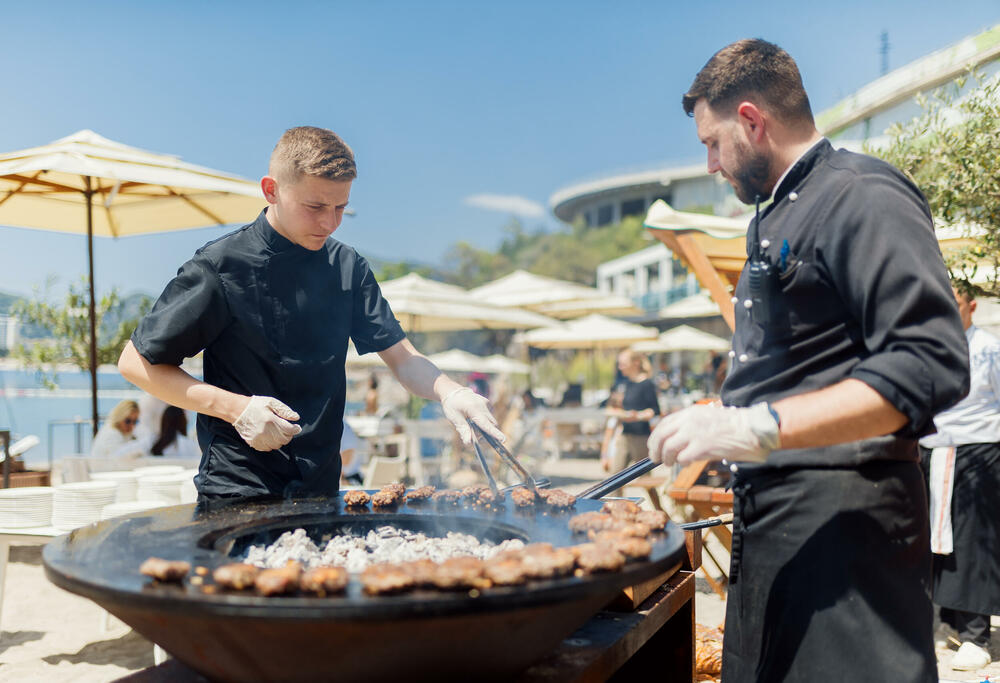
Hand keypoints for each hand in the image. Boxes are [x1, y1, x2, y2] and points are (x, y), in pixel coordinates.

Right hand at [232, 396, 301, 450]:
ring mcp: (258, 438)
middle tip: (286, 429)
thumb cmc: (256, 405)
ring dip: (280, 440)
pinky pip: (267, 448)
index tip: (296, 427)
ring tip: (277, 432)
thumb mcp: (271, 402)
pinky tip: (270, 437)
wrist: (237, 410)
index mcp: (270, 420)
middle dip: (288, 435)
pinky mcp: (253, 443)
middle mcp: (264, 431)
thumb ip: (284, 410)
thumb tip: (296, 418)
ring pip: (276, 445)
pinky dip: (271, 444)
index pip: (288, 430)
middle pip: (284, 440)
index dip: (295, 429)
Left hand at [441, 387, 505, 446]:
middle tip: (476, 438)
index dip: (494, 433)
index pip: (485, 424)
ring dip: (484, 426)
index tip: (503, 439)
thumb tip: (468, 442)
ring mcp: (485, 403)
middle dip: (487, 433)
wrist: (453, 391)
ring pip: (490, 420)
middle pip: (491, 423)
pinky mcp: (486, 402)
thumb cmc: (452, 405)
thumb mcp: (454, 418)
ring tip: (470, 424)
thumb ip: (463, 430)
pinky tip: (472, 418)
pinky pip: (488, 415)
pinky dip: (483, 420)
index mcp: (473, 408)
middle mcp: (482, 405)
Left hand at [646, 402, 779, 465]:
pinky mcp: (702, 447)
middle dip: (655, 449)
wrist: (752, 429)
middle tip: (656, 459)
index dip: (655, 437)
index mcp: (690, 412)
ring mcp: (695, 433)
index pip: (663, 423)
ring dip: (666, 458)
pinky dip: (681, 462)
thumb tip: (674, 441)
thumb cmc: (733, 427)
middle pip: (661, 436)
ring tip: (670, 464)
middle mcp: (689, 421)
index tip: (654, 447)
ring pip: (668, 448)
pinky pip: (682, 458)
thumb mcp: (707, 418)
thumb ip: (691, 425)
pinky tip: (687, 463)